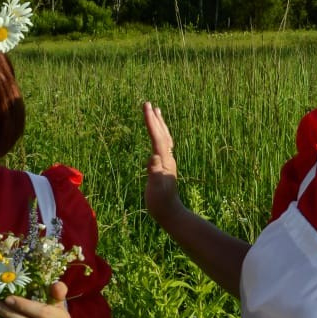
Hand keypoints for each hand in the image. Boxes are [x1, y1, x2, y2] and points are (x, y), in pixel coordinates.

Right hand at [143, 100, 181, 225]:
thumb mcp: (156, 188)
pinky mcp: (166, 166)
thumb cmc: (160, 203)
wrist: (170, 212)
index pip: (157, 137)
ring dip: (160, 124)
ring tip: (157, 112)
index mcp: (164, 160)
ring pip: (165, 138)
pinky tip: (158, 136)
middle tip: (149, 104)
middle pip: (162, 134)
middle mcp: (168, 158)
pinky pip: (163, 146)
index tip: (146, 107)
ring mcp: (168, 162)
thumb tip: (153, 157)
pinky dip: (160, 135)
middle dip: (155, 119)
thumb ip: (155, 172)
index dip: (151, 122)